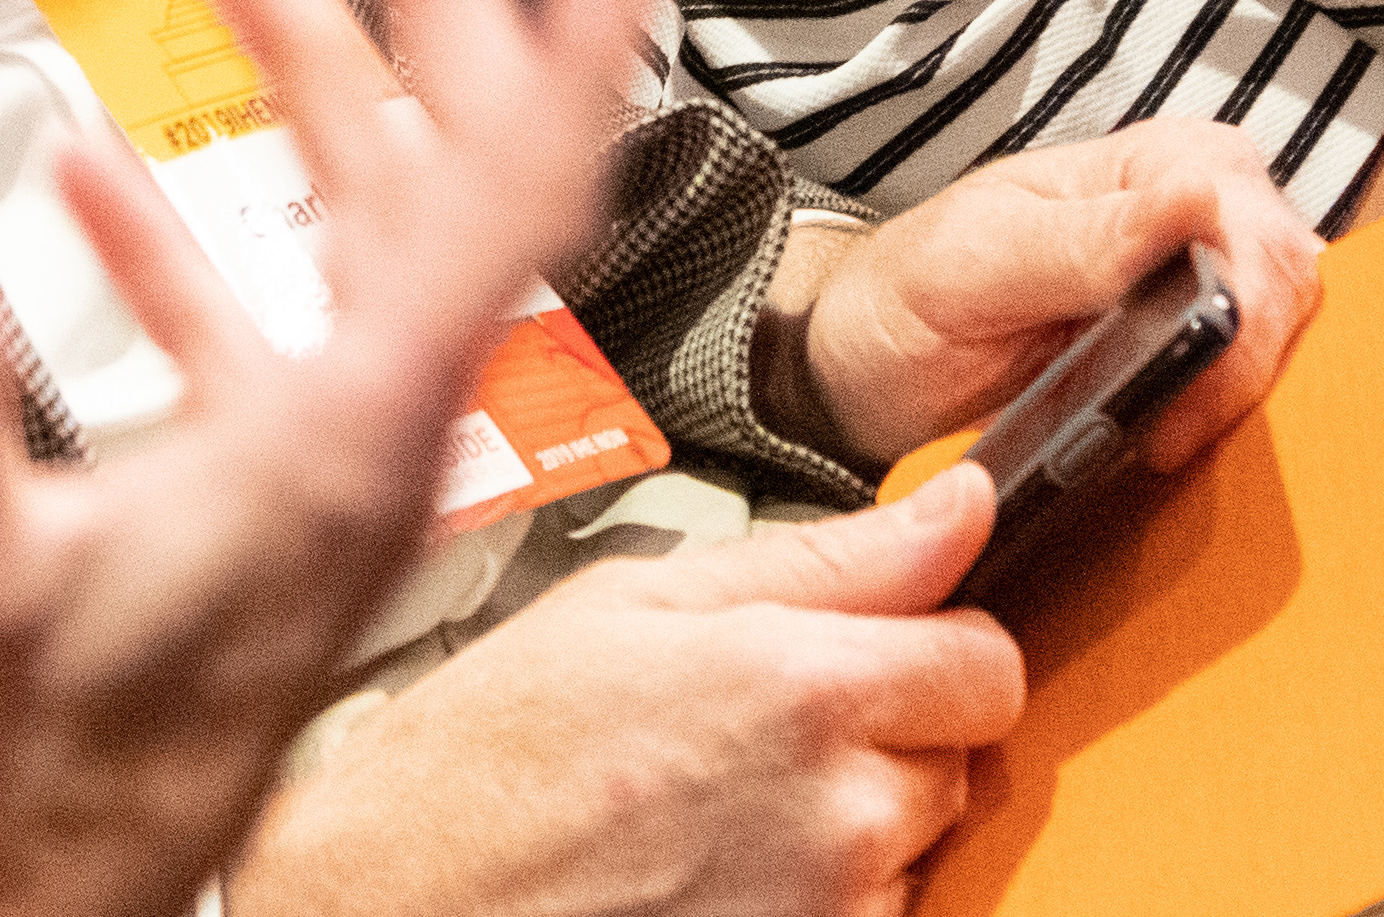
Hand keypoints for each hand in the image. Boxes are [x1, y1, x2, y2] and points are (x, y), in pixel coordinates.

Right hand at [0, 0, 670, 916]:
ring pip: (362, 228)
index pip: (511, 197)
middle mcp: (369, 436)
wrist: (38, 908)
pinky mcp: (262, 496)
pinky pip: (269, 314)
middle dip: (427, 1)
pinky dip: (202, 225)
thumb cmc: (32, 783)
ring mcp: (324, 465)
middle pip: (452, 172)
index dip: (573, 46)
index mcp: (344, 436)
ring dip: (310, 86)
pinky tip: (97, 180)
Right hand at [235, 466, 1022, 916]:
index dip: (934, 640)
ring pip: (911, 847)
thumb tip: (958, 508)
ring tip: (718, 808)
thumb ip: (822, 556)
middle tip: (756, 729)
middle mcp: (839, 817)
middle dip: (884, 733)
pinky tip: (713, 872)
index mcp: (801, 689)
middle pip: (957, 755)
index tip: (879, 644)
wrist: (395, 909)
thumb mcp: (630, 601)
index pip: (989, 661)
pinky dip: (813, 900)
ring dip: (849, 825)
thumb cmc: (482, 765)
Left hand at [780, 121, 1322, 478]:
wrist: (864, 367)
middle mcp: (1192, 214)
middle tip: (1166, 438)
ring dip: (1238, 401)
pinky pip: (1248, 382)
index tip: (1182, 404)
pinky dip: (1226, 420)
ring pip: (1287, 337)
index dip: (1240, 316)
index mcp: (1149, 164)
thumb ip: (1085, 238)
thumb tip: (1198, 196)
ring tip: (1158, 445)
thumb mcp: (977, 262)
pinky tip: (1173, 448)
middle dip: (1243, 368)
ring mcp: (1199, 285)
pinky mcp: (1190, 353)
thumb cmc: (907, 294)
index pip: (1252, 224)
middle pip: (1288, 284)